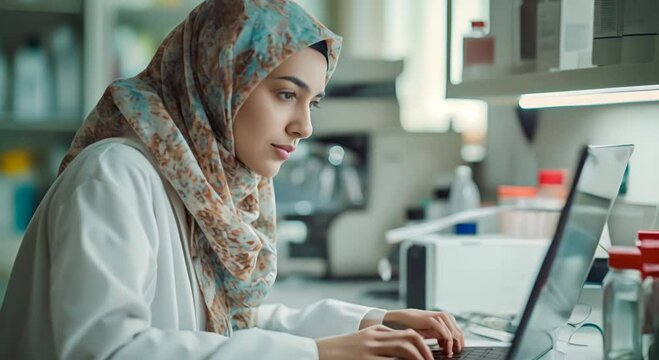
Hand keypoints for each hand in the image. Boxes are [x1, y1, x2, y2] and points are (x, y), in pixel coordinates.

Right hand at [315, 324, 433, 359]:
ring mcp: (370, 349)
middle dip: (425, 351)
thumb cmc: (342, 351)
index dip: (423, 345)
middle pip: (410, 338)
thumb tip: (402, 354)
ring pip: (404, 348)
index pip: (407, 334)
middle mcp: (376, 337)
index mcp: (376, 331)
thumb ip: (381, 344)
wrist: (318, 352)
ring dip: (419, 358)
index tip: (430, 356)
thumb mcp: (363, 342)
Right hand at [383, 309, 463, 356]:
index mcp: (448, 318)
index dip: (460, 344)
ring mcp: (440, 317)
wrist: (407, 318)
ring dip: (452, 346)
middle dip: (457, 346)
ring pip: (453, 335)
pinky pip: (444, 333)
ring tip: (447, 353)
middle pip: (459, 334)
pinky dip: (446, 343)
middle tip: (451, 354)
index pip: (460, 333)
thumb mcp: (434, 332)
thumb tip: (452, 348)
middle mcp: (447, 316)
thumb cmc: (420, 326)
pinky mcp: (433, 320)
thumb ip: (443, 337)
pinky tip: (443, 349)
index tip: (456, 353)